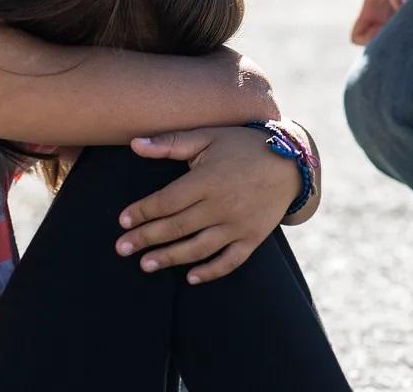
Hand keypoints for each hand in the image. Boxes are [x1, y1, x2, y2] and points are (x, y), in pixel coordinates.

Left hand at [114, 126, 300, 283]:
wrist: (291, 162)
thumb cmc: (243, 145)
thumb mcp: (208, 136)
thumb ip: (171, 142)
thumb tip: (135, 144)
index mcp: (208, 180)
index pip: (167, 201)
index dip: (142, 212)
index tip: (122, 220)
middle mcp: (222, 205)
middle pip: (177, 227)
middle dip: (146, 239)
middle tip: (122, 248)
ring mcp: (238, 225)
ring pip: (199, 248)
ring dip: (170, 258)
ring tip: (146, 265)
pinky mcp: (253, 237)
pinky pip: (230, 261)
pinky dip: (210, 271)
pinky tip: (190, 278)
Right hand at [354, 0, 412, 44]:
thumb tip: (406, 13)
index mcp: (370, 11)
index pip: (358, 37)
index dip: (368, 40)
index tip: (383, 31)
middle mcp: (382, 16)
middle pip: (382, 41)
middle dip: (394, 40)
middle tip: (406, 29)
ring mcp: (396, 14)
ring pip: (400, 34)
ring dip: (410, 30)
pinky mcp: (411, 9)